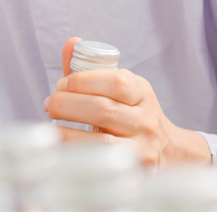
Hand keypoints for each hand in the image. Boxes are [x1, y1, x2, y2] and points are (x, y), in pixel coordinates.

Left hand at [43, 37, 210, 165]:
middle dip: (67, 105)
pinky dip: (75, 157)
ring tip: (50, 128)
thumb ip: (91, 69)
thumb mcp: (120, 90)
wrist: (168, 153)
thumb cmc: (131, 115)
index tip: (60, 85)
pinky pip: (99, 166)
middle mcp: (146, 121)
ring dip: (66, 133)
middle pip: (103, 110)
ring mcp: (143, 150)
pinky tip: (61, 150)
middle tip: (49, 104)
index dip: (81, 81)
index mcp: (142, 93)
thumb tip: (71, 43)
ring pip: (101, 142)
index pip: (115, 81)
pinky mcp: (134, 174)